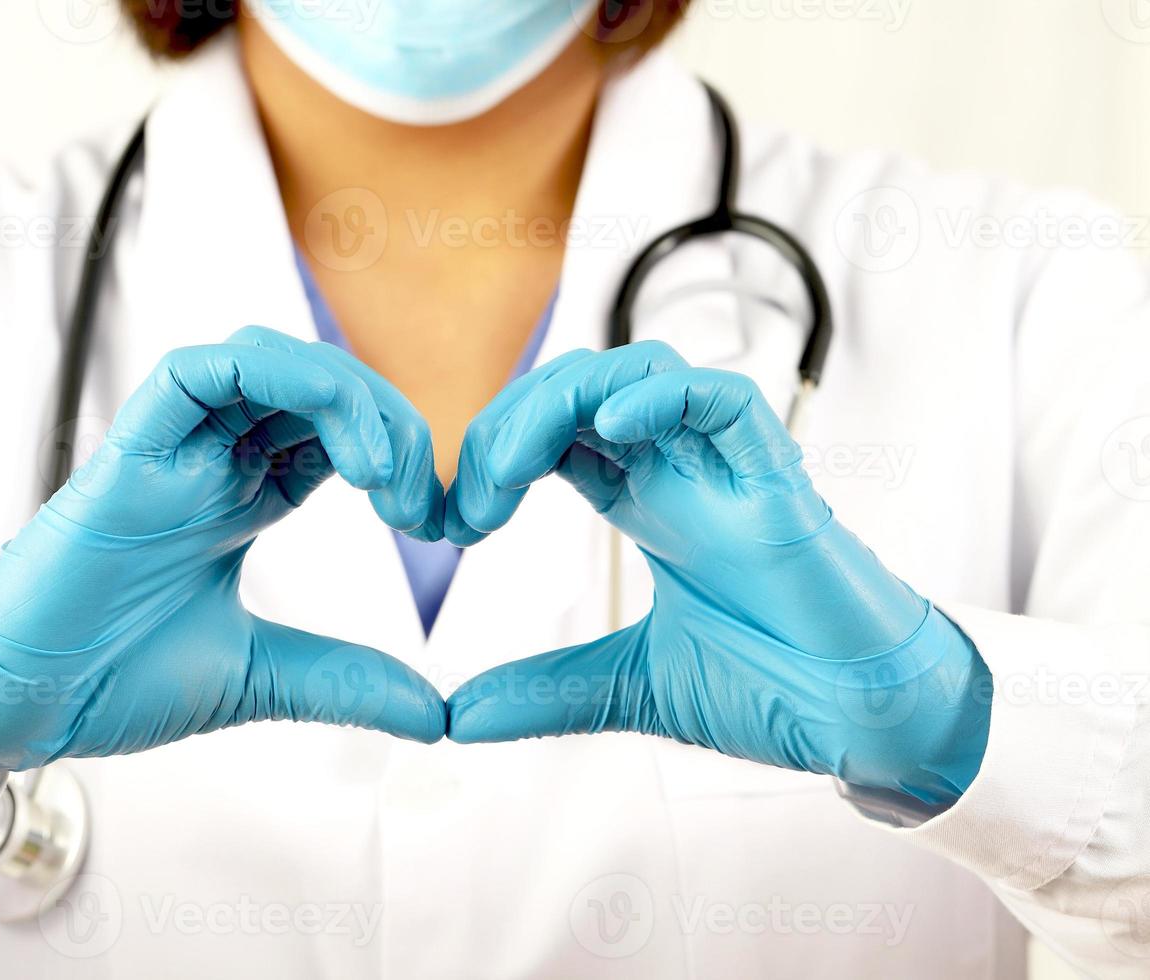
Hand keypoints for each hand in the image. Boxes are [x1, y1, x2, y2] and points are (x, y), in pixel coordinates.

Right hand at [0, 327, 446, 801]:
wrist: (13, 703)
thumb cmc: (107, 677)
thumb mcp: (258, 679)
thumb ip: (343, 683)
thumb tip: (435, 714)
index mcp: (240, 498)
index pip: (335, 432)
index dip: (397, 453)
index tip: (439, 521)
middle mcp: (210, 461)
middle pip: (315, 386)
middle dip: (388, 422)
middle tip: (421, 501)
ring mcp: (169, 452)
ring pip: (264, 361)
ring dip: (343, 394)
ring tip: (382, 471)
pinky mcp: (126, 455)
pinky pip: (191, 375)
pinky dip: (266, 377)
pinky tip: (324, 431)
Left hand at [445, 343, 991, 805]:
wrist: (867, 723)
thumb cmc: (776, 687)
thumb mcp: (631, 686)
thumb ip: (548, 692)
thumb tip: (459, 716)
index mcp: (649, 503)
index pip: (557, 432)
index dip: (495, 454)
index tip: (454, 524)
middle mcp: (683, 474)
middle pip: (583, 389)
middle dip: (507, 425)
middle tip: (470, 505)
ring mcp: (730, 473)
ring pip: (645, 371)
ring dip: (562, 399)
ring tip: (514, 467)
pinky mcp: (780, 486)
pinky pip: (727, 402)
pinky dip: (666, 398)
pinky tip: (610, 425)